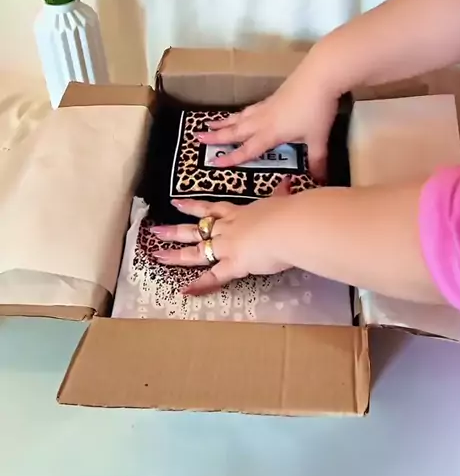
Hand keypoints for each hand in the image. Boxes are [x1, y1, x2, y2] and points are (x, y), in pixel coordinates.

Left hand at [151, 180, 291, 294]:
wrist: (288, 225)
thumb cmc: (287, 211)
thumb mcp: (281, 200)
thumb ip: (282, 194)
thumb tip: (288, 184)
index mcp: (239, 213)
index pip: (212, 209)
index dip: (194, 206)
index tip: (177, 202)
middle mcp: (228, 229)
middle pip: (196, 229)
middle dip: (175, 230)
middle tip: (155, 230)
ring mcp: (227, 247)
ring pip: (196, 251)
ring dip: (176, 255)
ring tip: (157, 255)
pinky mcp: (233, 264)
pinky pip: (214, 278)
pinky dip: (200, 286)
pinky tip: (185, 291)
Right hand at [196, 54, 339, 179]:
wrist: (320, 76)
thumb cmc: (317, 109)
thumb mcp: (318, 138)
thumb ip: (317, 161)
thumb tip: (319, 181)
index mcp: (271, 133)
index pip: (247, 150)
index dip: (231, 158)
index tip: (214, 163)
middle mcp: (263, 120)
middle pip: (236, 131)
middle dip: (216, 137)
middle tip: (196, 138)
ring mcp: (266, 107)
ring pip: (240, 117)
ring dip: (223, 123)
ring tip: (208, 124)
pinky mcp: (272, 97)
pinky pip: (249, 109)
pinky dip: (239, 114)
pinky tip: (240, 114)